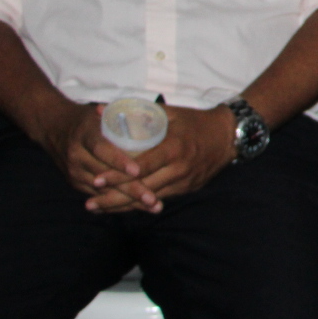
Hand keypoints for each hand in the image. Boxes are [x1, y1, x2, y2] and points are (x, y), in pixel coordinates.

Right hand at [33, 100, 150, 212]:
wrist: (54, 127)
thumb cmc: (87, 119)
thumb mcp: (100, 114)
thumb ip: (121, 117)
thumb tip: (150, 117)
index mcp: (85, 134)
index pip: (102, 149)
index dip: (118, 161)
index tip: (137, 171)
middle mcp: (77, 155)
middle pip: (105, 176)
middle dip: (131, 189)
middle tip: (153, 199)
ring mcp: (75, 172)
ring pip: (104, 191)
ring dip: (129, 201)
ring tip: (154, 206)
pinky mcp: (75, 183)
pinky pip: (99, 197)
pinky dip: (120, 203)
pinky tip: (140, 209)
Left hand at [102, 106, 238, 213]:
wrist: (227, 137)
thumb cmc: (195, 121)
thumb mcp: (169, 112)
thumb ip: (135, 113)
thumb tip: (101, 109)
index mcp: (173, 147)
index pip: (141, 166)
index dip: (119, 175)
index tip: (97, 180)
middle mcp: (179, 168)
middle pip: (142, 188)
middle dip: (114, 197)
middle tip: (90, 203)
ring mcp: (183, 182)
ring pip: (148, 199)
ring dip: (122, 206)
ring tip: (98, 209)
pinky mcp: (186, 189)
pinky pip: (159, 199)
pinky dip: (139, 205)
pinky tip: (121, 208)